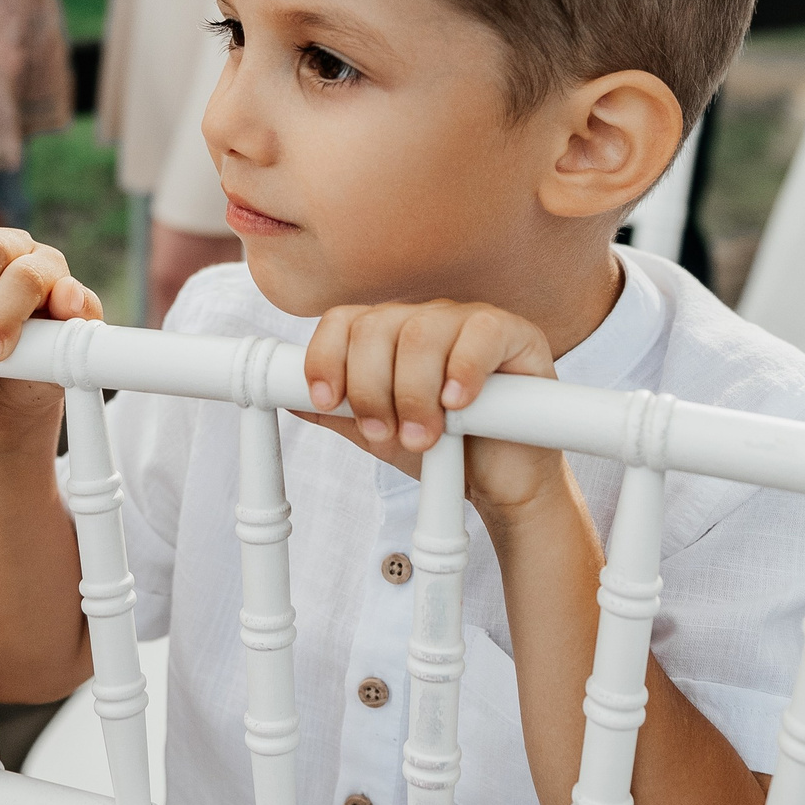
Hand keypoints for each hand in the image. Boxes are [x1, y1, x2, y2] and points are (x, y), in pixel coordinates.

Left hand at [298, 301, 567, 512]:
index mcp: (390, 335)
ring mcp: (470, 322)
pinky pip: (480, 334)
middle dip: (371, 387)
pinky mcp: (515, 335)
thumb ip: (343, 414)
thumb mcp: (383, 436)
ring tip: (424, 435)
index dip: (327, 357)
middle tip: (385, 432)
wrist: (502, 485)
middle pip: (377, 326)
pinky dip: (462, 370)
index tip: (328, 400)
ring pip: (421, 333)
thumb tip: (289, 399)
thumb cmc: (446, 453)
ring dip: (413, 392)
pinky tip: (457, 404)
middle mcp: (426, 319)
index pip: (344, 321)